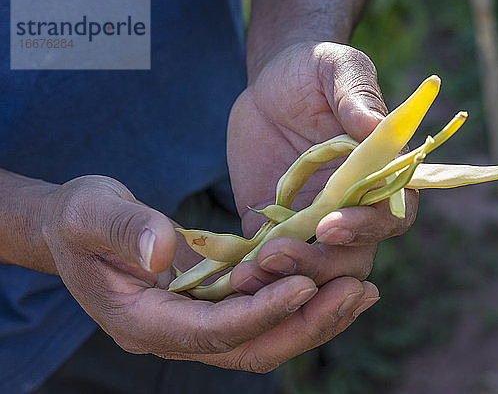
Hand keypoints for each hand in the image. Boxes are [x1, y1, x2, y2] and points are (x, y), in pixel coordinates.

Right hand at [41, 175, 375, 371]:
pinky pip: (259, 316)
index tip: (306, 285)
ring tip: (360, 290)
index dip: (260, 312)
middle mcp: (173, 333)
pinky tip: (333, 282)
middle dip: (305, 325)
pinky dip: (298, 305)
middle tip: (356, 292)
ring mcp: (192, 324)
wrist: (72, 229)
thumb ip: (125, 230)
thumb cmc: (78, 219)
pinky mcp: (209, 306)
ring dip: (313, 319)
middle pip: (248, 348)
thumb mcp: (91, 213)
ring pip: (261, 338)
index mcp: (141, 321)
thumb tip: (164, 251)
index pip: (211, 331)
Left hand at [227, 42, 417, 294]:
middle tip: (278, 255)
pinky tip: (231, 276)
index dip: (367, 228)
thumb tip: (377, 125)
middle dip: (318, 265)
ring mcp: (311, 224)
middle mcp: (351, 208)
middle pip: (351, 259)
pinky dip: (255, 276)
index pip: (390, 216)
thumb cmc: (312, 71)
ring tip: (247, 274)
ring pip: (311, 272)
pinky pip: (270, 263)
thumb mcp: (334, 68)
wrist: (271, 89)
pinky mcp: (275, 230)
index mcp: (379, 175)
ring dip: (283, 279)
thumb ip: (356, 94)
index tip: (330, 225)